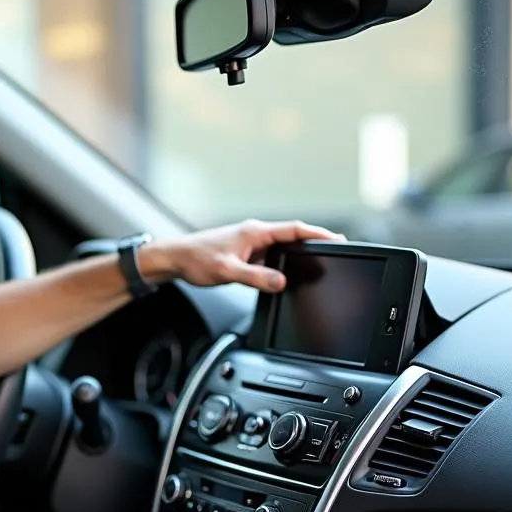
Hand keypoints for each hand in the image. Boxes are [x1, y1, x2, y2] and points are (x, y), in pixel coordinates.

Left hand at [140, 219, 345, 292]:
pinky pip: (267, 259)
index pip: (294, 230)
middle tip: (334, 251)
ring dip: (296, 255)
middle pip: (291, 237)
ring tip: (315, 263)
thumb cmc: (195, 259)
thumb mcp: (227, 271)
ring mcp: (249, 244)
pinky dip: (279, 265)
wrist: (174, 259)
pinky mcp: (243, 254)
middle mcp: (254, 234)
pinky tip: (284, 275)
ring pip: (279, 249)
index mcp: (255, 232)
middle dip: (313, 243)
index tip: (337, 239)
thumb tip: (281, 281)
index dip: (318, 234)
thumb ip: (255, 277)